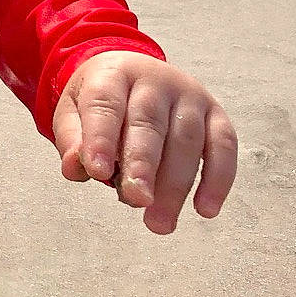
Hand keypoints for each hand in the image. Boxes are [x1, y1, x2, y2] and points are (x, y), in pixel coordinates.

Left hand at [52, 51, 235, 233]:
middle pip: (149, 122)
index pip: (105, 104)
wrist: (135, 73)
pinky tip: (205, 210)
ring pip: (187, 138)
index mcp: (113, 74)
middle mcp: (154, 80)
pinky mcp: (215, 113)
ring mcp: (189, 95)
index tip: (96, 172)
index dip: (101, 138)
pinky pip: (223, 145)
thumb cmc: (103, 104)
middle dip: (143, 164)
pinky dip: (218, 179)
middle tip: (137, 200)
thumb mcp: (73, 111)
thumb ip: (72, 139)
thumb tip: (77, 168)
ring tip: (160, 223)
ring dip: (175, 184)